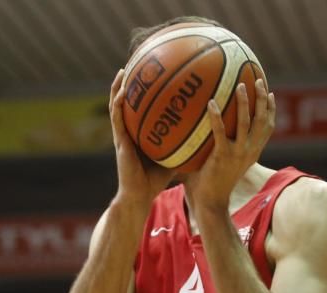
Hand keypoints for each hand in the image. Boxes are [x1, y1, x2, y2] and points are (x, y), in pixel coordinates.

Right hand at [109, 69, 175, 211]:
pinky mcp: (119, 142)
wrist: (139, 196)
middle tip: (139, 62)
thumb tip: (209, 125)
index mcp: (140, 132)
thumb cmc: (157, 180)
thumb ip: (186, 139)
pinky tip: (123, 91)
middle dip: (132, 83)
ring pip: (117, 106)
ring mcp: (122, 135)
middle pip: (129, 101)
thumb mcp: (176, 154)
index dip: (146, 90)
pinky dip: (118, 104)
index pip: (143, 107)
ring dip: (118, 87)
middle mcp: (129, 130)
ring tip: (124, 70)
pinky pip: (117, 119)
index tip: (155, 72)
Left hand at [185, 79, 275, 212]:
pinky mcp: (223, 156)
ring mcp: (238, 154)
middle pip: (263, 120)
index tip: (270, 93)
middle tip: (259, 80)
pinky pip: (220, 131)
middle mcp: (249, 151)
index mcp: (252, 153)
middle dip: (263, 99)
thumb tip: (201, 127)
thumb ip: (217, 145)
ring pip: (247, 122)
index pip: (268, 128)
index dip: (271, 110)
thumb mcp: (220, 162)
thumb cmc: (210, 185)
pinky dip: (216, 116)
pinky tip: (211, 103)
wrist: (210, 204)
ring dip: (245, 102)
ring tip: (240, 85)